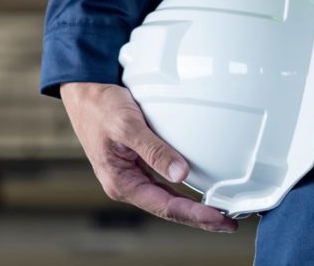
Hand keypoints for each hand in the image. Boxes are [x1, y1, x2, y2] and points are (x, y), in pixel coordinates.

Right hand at [60, 82, 237, 232]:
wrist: (84, 91)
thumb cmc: (99, 107)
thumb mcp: (127, 125)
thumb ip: (153, 150)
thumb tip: (180, 173)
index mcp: (120, 182)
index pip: (164, 206)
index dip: (195, 215)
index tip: (220, 218)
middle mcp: (126, 183)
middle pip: (168, 207)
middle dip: (198, 217)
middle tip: (229, 222)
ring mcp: (131, 174)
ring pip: (167, 197)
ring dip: (192, 205)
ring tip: (219, 211)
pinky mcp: (136, 163)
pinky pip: (163, 182)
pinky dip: (183, 188)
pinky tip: (198, 190)